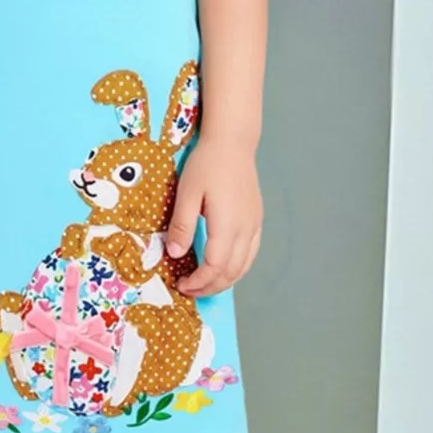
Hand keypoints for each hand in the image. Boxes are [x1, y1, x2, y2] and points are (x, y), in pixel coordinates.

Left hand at [165, 137, 262, 296]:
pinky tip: (223, 268)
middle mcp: (246, 230)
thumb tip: (175, 254)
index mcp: (227, 225)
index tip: (182, 285)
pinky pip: (251, 254)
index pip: (215, 267)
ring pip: (244, 266)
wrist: (232, 144)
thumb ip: (181, 225)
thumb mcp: (187, 193)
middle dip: (210, 287)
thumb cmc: (206, 165)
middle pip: (232, 272)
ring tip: (203, 283)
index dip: (199, 282)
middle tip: (189, 289)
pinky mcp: (257, 220)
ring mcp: (254, 225)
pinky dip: (237, 268)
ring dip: (225, 281)